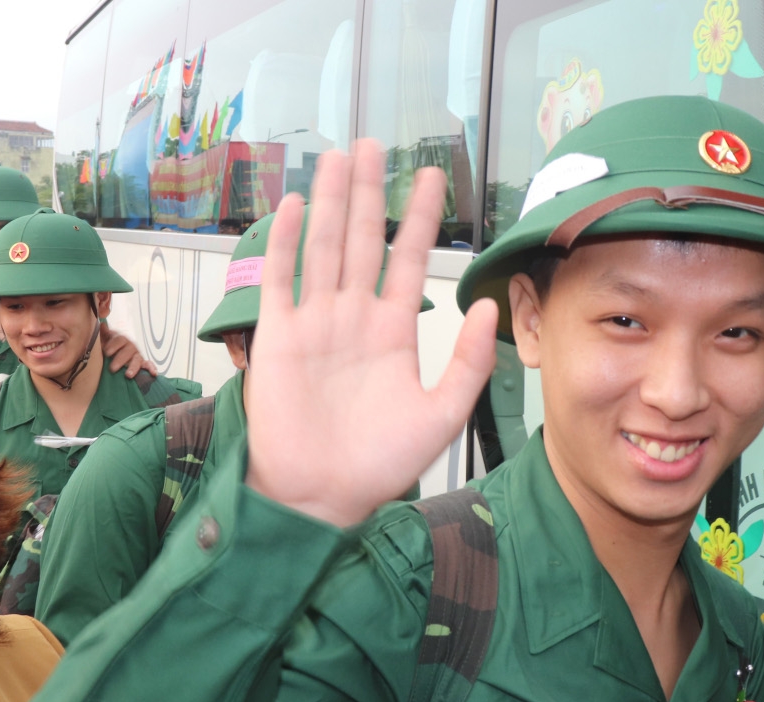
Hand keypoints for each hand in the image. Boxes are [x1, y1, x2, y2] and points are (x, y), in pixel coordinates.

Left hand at [102, 328, 148, 377]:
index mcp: (121, 340)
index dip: (114, 345)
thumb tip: (103, 325)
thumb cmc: (109, 349)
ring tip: (128, 375)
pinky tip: (154, 373)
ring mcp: (137, 355)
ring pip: (137, 359)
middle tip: (112, 368)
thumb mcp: (104, 341)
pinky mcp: (142, 364)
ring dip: (133, 367)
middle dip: (121, 359)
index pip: (119, 340)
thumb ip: (104, 334)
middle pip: (128, 350)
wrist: (115, 357)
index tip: (107, 352)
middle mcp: (131, 346)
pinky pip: (149, 365)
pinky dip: (152, 368)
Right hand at [244, 139, 498, 526]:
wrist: (320, 496)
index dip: (419, 217)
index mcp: (393, 333)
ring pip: (324, 246)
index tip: (431, 176)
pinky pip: (280, 278)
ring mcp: (314, 323)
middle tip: (373, 143)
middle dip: (369, 192)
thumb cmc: (379, 465)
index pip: (408, 260)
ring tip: (339, 156)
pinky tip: (297, 204)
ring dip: (331, 201)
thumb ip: (466, 361)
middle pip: (363, 240)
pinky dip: (286, 240)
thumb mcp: (441, 414)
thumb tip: (486, 305)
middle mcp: (353, 319)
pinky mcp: (277, 336)